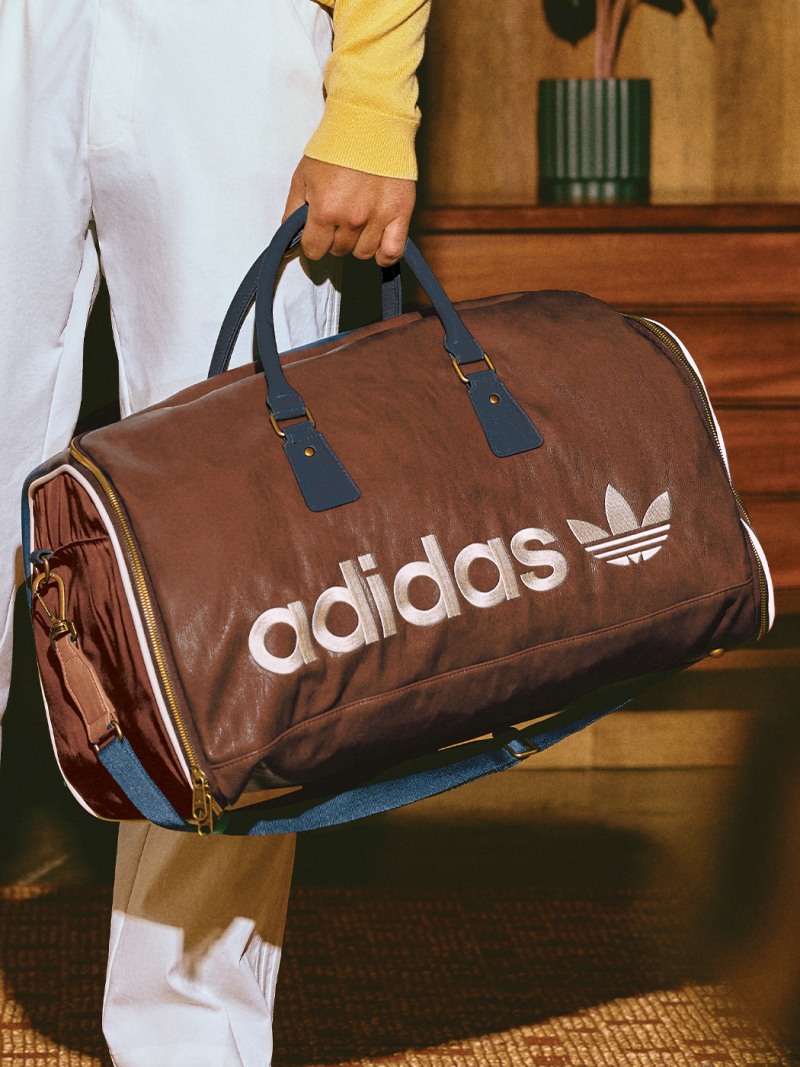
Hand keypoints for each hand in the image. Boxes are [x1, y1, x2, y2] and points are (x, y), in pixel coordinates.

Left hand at [283, 156, 415, 266]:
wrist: (369, 122)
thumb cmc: (333, 147)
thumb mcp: (302, 177)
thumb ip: (293, 213)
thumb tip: (290, 244)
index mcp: (324, 210)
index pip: (314, 250)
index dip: (312, 242)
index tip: (316, 232)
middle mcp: (351, 219)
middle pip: (339, 251)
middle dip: (334, 238)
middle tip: (338, 216)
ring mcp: (377, 218)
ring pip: (363, 253)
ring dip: (357, 242)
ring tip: (358, 221)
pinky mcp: (400, 213)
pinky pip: (392, 252)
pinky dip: (384, 254)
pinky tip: (378, 243)